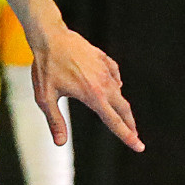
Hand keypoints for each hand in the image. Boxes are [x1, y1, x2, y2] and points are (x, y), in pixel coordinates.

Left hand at [31, 28, 141, 151]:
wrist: (50, 37)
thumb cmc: (45, 68)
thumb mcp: (45, 98)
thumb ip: (55, 121)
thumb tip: (60, 143)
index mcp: (92, 95)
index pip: (114, 122)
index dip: (127, 136)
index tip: (139, 147)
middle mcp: (103, 83)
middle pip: (123, 109)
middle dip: (130, 124)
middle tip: (134, 136)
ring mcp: (104, 69)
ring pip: (120, 92)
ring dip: (123, 106)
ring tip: (124, 117)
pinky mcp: (102, 58)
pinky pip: (115, 75)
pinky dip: (117, 84)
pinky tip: (115, 88)